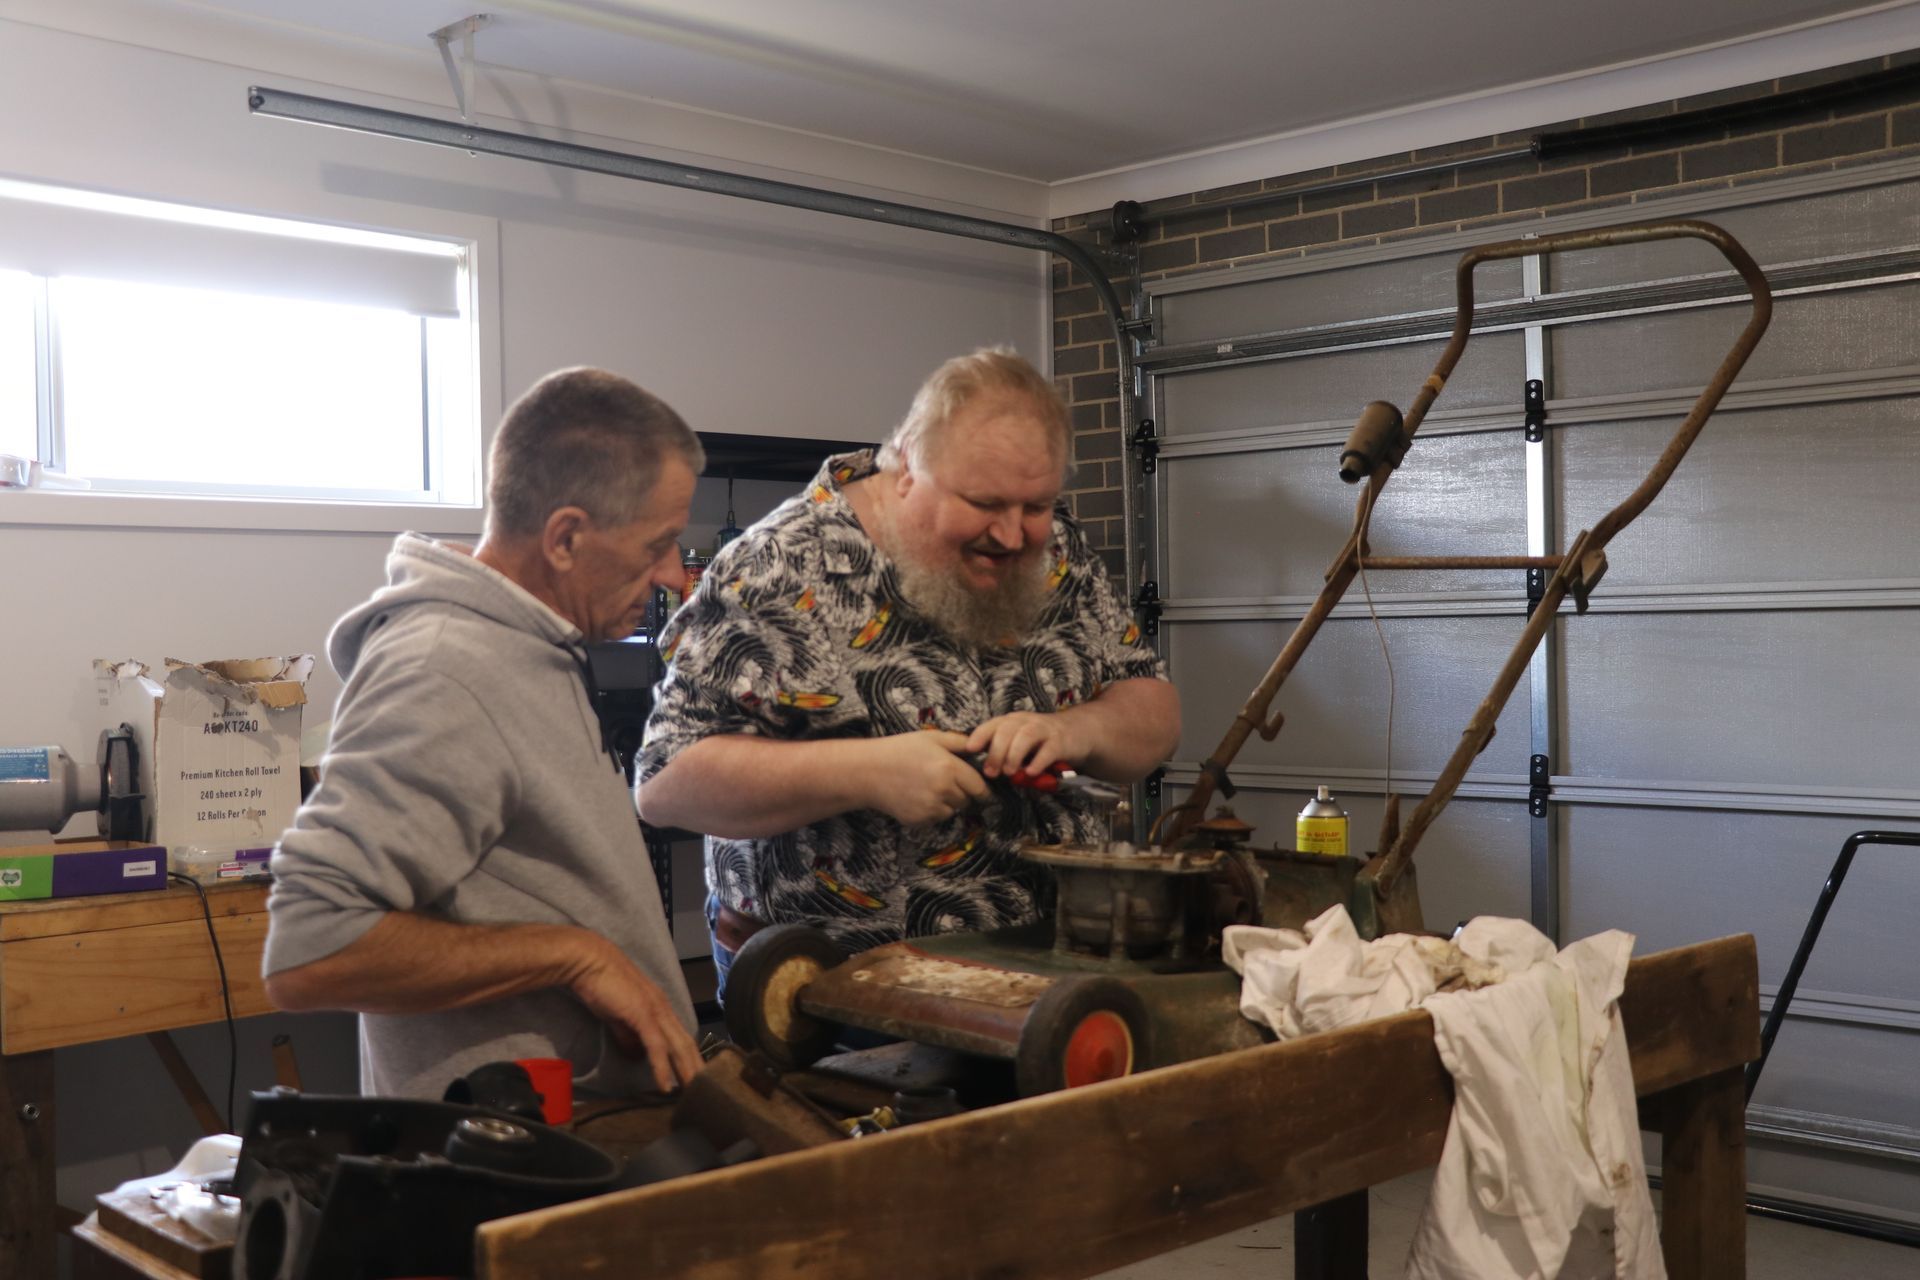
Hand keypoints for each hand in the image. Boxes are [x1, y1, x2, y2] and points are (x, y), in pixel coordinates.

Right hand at [569, 937, 703, 1092]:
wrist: (589, 962)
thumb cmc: (601, 985)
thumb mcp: (617, 1016)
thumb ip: (628, 1036)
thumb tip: (636, 1057)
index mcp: (660, 1008)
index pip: (681, 1037)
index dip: (690, 1059)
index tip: (693, 1080)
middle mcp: (664, 1009)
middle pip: (687, 1044)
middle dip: (695, 1069)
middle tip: (702, 1093)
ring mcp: (655, 1011)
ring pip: (678, 1046)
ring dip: (686, 1071)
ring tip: (692, 1093)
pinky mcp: (642, 1014)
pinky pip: (657, 1045)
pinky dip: (662, 1067)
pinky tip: (666, 1085)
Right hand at [857, 730, 987, 825]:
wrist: (868, 772)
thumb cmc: (899, 750)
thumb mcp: (931, 738)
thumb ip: (960, 743)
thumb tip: (981, 750)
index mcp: (949, 768)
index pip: (979, 787)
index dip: (983, 789)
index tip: (983, 790)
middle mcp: (943, 790)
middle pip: (967, 800)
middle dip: (963, 793)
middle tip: (946, 782)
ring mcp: (931, 808)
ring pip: (952, 811)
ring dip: (948, 803)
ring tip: (928, 787)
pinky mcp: (919, 820)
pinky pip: (936, 819)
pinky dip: (932, 811)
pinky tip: (917, 797)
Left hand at [968, 711, 1087, 780]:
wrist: (1078, 732)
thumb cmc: (1041, 741)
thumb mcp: (1020, 741)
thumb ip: (1003, 752)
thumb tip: (984, 770)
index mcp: (1012, 721)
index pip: (992, 724)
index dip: (980, 735)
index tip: (970, 749)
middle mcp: (1026, 721)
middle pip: (1006, 730)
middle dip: (996, 752)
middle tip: (991, 773)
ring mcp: (1044, 729)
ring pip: (1025, 736)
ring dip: (1014, 755)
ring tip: (1009, 772)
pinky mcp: (1060, 741)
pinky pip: (1048, 750)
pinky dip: (1038, 761)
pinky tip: (1030, 773)